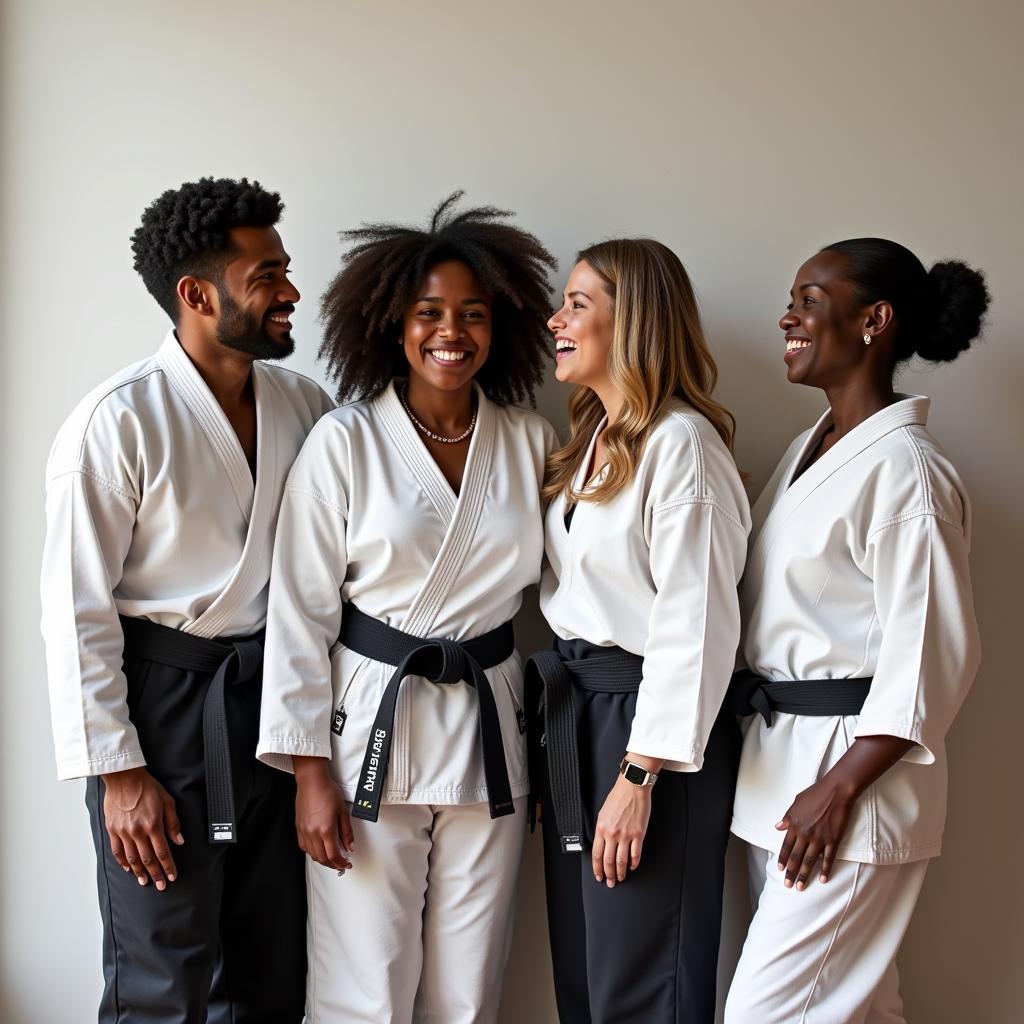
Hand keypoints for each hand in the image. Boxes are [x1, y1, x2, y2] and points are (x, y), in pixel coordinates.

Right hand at [101, 766, 182, 890]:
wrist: (124, 778)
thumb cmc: (147, 787)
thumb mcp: (167, 801)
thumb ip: (173, 823)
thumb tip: (179, 841)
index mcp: (153, 825)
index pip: (163, 852)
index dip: (168, 867)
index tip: (172, 876)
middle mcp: (138, 831)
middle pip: (148, 859)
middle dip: (156, 874)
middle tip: (161, 885)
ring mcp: (123, 832)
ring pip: (132, 858)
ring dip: (139, 872)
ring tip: (145, 881)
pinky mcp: (112, 830)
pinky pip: (117, 851)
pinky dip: (123, 862)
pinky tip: (128, 869)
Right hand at [294, 756, 353, 870]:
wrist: (312, 781)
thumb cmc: (327, 791)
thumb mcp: (343, 811)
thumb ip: (346, 832)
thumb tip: (349, 847)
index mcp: (325, 829)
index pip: (333, 855)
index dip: (341, 863)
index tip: (346, 864)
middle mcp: (313, 833)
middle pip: (322, 858)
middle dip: (332, 864)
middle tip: (340, 863)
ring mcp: (304, 831)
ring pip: (312, 854)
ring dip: (322, 859)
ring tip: (331, 857)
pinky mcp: (298, 827)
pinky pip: (304, 847)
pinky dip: (312, 852)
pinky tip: (318, 849)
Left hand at [592, 774, 651, 887]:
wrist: (632, 787)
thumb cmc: (618, 797)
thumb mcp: (602, 813)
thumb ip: (601, 830)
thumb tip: (601, 844)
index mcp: (601, 828)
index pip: (596, 855)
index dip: (597, 868)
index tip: (599, 875)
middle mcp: (612, 833)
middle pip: (608, 861)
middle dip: (609, 875)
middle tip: (610, 882)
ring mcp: (626, 835)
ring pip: (621, 861)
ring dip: (620, 872)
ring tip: (620, 878)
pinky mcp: (638, 834)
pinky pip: (635, 854)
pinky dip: (633, 863)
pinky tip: (632, 867)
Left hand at [775, 777, 856, 890]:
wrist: (836, 791)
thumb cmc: (815, 793)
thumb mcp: (796, 802)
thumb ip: (787, 816)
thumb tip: (778, 827)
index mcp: (795, 824)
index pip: (786, 846)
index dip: (783, 859)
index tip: (780, 870)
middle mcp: (805, 833)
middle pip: (796, 857)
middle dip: (791, 873)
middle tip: (787, 886)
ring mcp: (820, 838)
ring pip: (809, 861)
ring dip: (804, 875)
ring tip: (800, 887)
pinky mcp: (833, 840)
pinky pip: (828, 858)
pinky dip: (825, 870)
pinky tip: (822, 880)